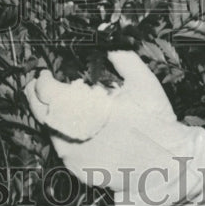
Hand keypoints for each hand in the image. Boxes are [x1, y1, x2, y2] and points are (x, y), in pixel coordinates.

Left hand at [25, 51, 198, 205]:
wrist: (169, 165)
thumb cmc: (156, 122)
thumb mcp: (144, 83)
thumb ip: (122, 58)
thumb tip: (105, 35)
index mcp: (88, 110)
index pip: (48, 93)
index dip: (42, 81)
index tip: (46, 74)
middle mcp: (76, 135)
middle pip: (41, 112)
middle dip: (35, 96)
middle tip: (38, 85)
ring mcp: (75, 156)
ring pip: (49, 131)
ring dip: (50, 115)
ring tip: (58, 104)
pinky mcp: (79, 171)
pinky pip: (61, 148)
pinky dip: (61, 134)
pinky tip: (73, 125)